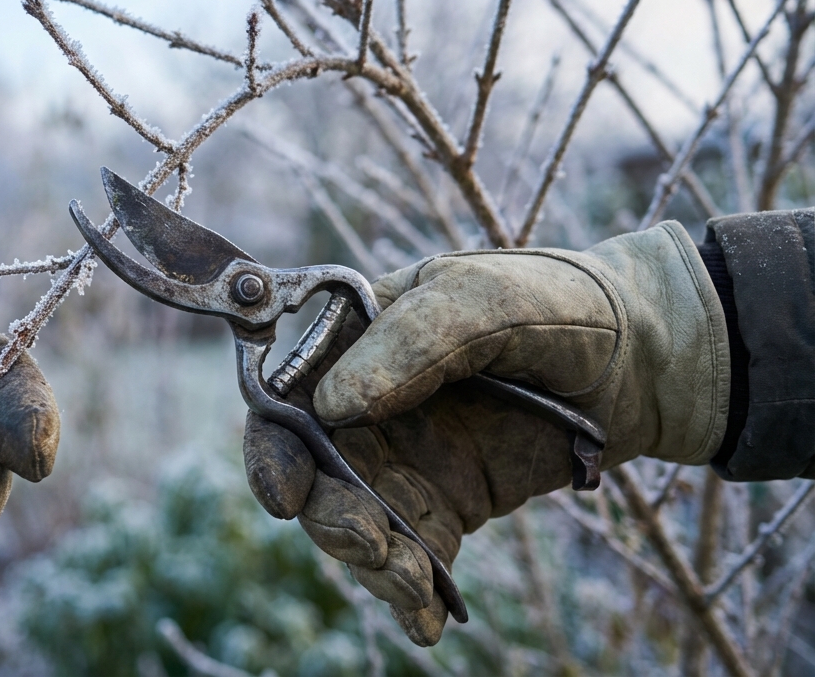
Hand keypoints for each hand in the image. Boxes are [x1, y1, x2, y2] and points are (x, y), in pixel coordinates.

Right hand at [243, 221, 728, 644]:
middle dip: (330, 517)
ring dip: (372, 561)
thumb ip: (412, 342)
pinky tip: (427, 620)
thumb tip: (333, 404)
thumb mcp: (487, 298)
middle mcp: (365, 403)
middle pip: (313, 472)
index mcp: (355, 340)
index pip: (285, 394)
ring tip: (412, 582)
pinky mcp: (445, 504)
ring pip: (357, 521)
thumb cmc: (560, 305)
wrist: (647, 361)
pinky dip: (412, 593)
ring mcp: (404, 457)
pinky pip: (411, 553)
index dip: (272, 447)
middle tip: (371, 542)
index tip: (287, 494)